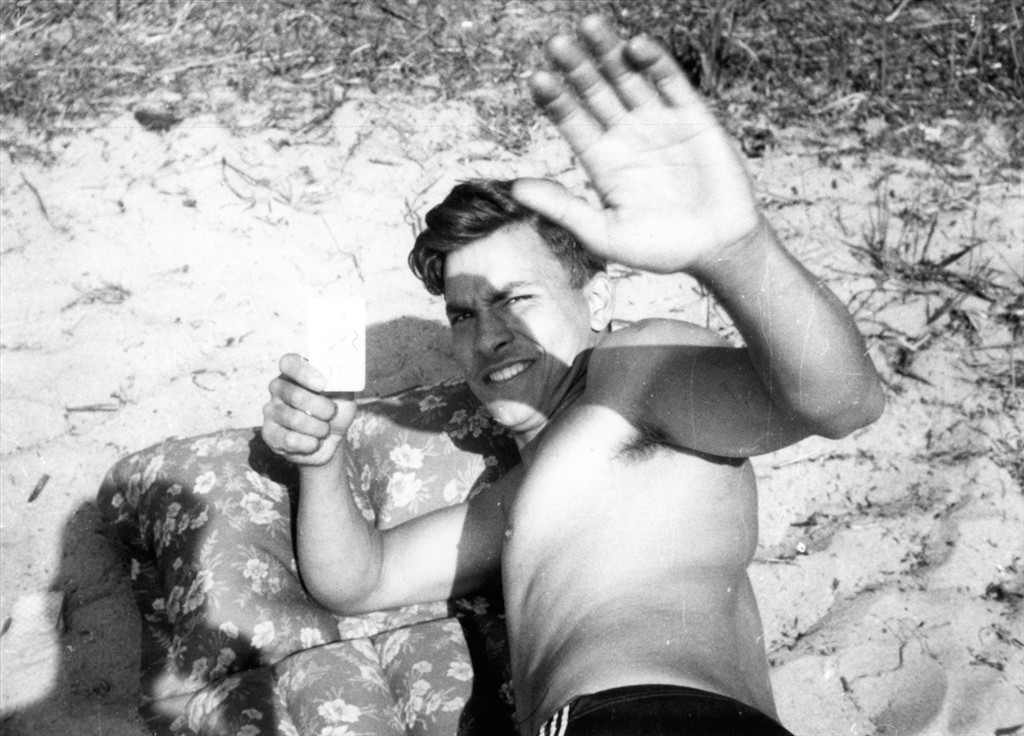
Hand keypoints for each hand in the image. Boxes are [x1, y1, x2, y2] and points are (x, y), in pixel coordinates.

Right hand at [262, 353, 356, 465]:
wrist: (331, 439)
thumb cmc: (336, 409)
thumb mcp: (344, 393)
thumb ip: (341, 381)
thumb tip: (337, 375)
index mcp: (295, 371)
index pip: (289, 363)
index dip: (304, 372)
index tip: (322, 384)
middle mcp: (278, 387)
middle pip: (294, 395)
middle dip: (321, 408)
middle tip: (332, 413)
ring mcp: (271, 410)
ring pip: (294, 419)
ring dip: (318, 428)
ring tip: (325, 429)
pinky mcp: (269, 433)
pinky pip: (289, 439)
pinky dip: (310, 444)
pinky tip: (314, 442)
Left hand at [513, 15, 759, 274]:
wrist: (717, 249)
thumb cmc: (660, 249)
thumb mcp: (604, 234)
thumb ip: (563, 209)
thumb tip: (514, 189)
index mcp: (602, 161)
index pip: (571, 121)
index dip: (554, 99)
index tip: (536, 78)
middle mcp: (626, 136)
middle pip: (595, 91)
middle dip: (577, 67)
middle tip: (557, 42)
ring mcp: (658, 123)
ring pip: (628, 79)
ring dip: (609, 53)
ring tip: (590, 26)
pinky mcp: (692, 117)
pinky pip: (670, 82)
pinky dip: (654, 62)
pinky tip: (635, 46)